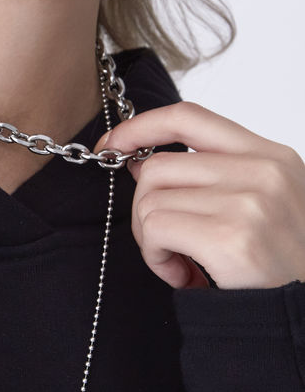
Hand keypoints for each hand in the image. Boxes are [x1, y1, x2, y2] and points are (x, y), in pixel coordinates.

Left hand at [94, 101, 304, 289]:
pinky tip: (182, 275)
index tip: (113, 143)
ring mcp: (250, 202)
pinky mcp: (231, 237)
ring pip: (150, 199)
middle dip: (144, 206)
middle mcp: (263, 171)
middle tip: (164, 241)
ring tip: (181, 261)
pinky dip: (155, 256)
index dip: (140, 126)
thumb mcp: (258, 202)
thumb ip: (207, 174)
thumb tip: (139, 160)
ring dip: (150, 238)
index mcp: (270, 156)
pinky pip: (155, 229)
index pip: (188, 117)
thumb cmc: (278, 265)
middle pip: (158, 166)